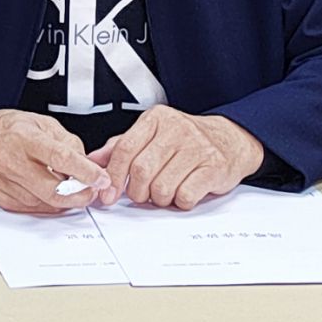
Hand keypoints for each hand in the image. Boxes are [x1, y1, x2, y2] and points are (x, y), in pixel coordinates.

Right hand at [0, 109, 110, 213]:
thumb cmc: (6, 130)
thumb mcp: (40, 122)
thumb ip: (67, 142)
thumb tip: (87, 165)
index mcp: (23, 138)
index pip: (59, 157)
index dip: (85, 171)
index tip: (101, 179)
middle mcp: (13, 162)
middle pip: (55, 191)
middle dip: (81, 194)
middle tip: (92, 189)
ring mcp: (7, 185)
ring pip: (48, 203)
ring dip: (65, 198)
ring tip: (66, 183)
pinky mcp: (5, 201)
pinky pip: (37, 209)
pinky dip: (49, 202)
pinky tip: (47, 187)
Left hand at [91, 105, 264, 209]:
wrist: (230, 140)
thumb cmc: (185, 140)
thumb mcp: (151, 135)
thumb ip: (120, 147)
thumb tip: (92, 161)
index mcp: (155, 119)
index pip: (124, 149)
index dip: (113, 175)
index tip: (107, 194)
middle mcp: (175, 129)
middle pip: (141, 170)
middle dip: (136, 191)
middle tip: (140, 195)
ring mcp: (196, 147)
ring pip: (162, 186)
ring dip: (158, 199)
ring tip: (163, 193)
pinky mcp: (214, 167)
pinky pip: (186, 195)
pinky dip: (180, 202)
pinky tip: (182, 194)